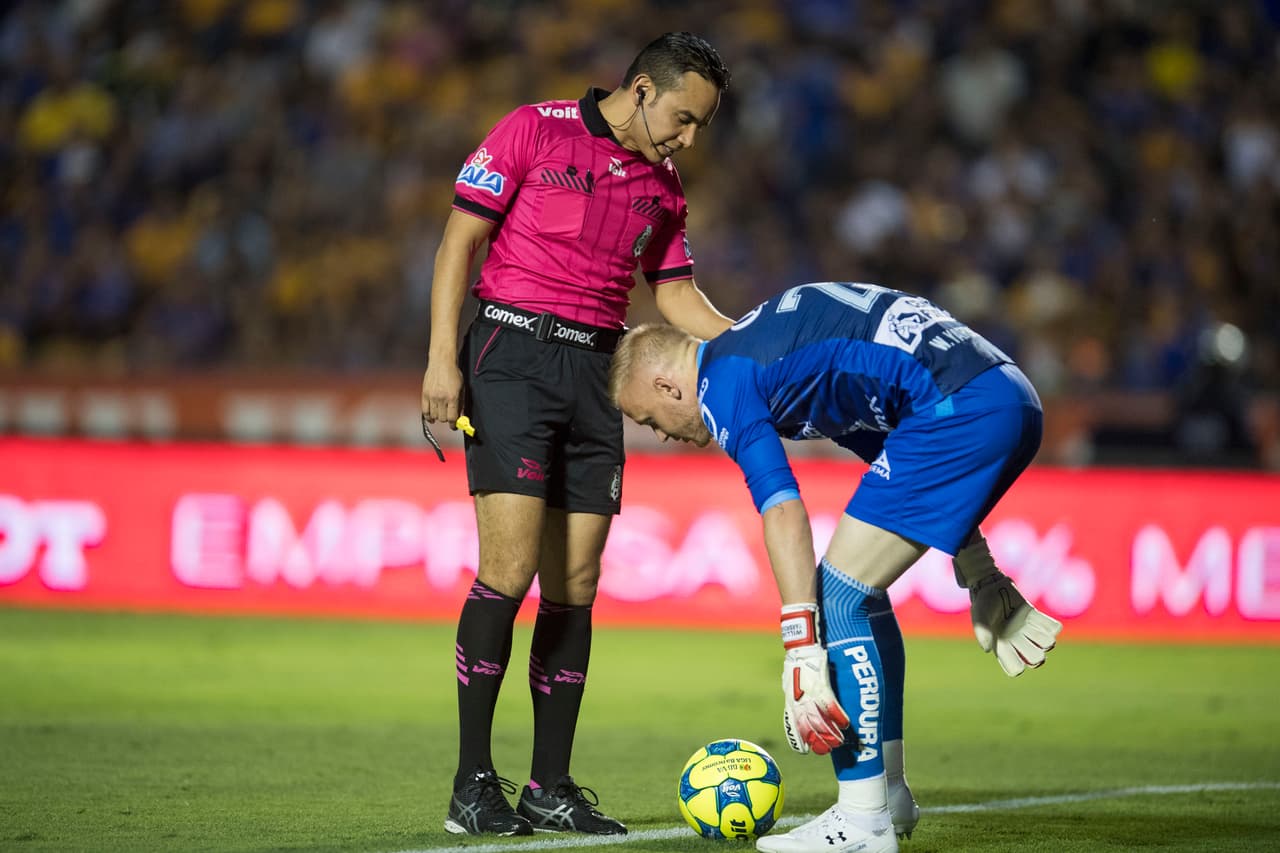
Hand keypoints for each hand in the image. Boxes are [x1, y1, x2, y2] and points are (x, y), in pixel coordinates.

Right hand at [421, 362, 461, 424]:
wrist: (442, 362)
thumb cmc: (453, 373)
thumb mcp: (462, 388)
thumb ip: (461, 404)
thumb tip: (462, 417)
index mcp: (452, 397)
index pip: (452, 418)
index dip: (454, 425)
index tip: (454, 427)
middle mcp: (441, 398)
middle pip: (443, 418)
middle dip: (447, 420)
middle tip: (449, 417)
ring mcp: (431, 396)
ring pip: (434, 416)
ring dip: (438, 417)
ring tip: (441, 414)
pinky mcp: (424, 394)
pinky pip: (424, 411)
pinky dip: (428, 416)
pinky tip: (431, 418)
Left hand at [779, 604, 848, 754]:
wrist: (801, 630)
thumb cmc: (800, 652)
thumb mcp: (793, 673)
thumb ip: (797, 688)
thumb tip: (803, 701)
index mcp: (790, 693)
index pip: (791, 722)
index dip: (797, 738)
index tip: (804, 750)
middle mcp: (797, 694)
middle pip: (805, 724)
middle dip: (816, 740)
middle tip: (826, 752)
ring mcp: (808, 688)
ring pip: (818, 717)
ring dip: (829, 733)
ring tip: (839, 744)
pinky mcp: (820, 679)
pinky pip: (829, 702)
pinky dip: (837, 714)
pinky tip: (846, 725)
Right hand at [968, 572, 1062, 676]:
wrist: (991, 585)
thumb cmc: (982, 603)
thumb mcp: (980, 618)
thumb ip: (983, 633)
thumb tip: (988, 650)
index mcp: (1002, 647)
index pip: (1015, 669)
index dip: (1018, 665)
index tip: (1012, 651)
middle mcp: (1017, 642)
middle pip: (1036, 660)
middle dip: (1035, 653)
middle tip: (1025, 639)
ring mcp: (1028, 630)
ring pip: (1048, 644)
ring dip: (1043, 637)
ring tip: (1030, 626)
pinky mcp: (1036, 617)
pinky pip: (1054, 628)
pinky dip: (1050, 625)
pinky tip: (1037, 618)